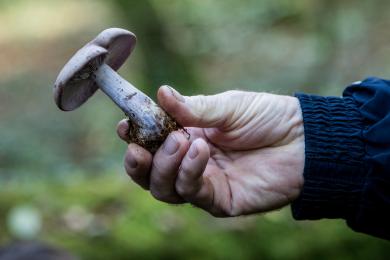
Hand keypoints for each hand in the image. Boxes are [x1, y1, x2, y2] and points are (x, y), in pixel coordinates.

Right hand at [117, 86, 304, 216]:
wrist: (304, 140)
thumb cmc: (268, 117)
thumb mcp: (228, 106)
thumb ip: (193, 107)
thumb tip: (160, 93)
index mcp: (190, 136)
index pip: (153, 142)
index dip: (136, 136)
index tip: (125, 125)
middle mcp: (192, 162)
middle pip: (150, 173)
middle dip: (139, 161)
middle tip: (141, 145)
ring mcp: (204, 183)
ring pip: (164, 188)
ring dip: (164, 165)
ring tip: (181, 140)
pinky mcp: (219, 201)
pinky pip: (192, 192)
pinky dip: (189, 172)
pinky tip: (199, 150)